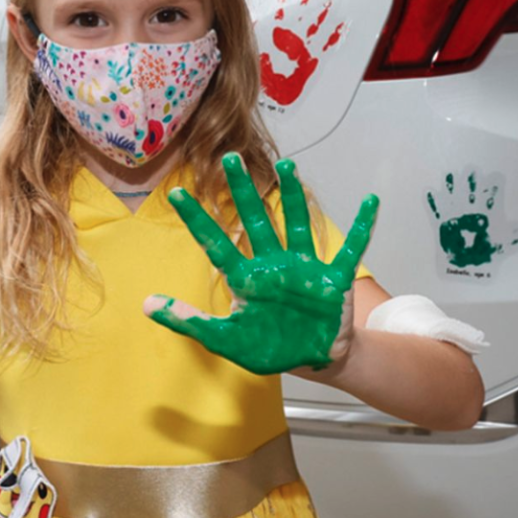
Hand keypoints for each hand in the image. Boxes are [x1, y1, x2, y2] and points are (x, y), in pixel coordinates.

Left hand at [144, 152, 377, 374]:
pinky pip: (351, 249)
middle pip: (255, 221)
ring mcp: (304, 267)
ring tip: (286, 166)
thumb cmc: (271, 348)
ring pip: (295, 224)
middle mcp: (272, 264)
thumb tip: (147, 304)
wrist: (314, 360)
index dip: (197, 220)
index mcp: (245, 278)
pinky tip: (371, 202)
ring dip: (292, 196)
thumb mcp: (226, 340)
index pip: (216, 243)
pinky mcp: (333, 278)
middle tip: (230, 158)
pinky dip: (362, 228)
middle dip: (243, 191)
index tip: (177, 193)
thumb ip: (190, 322)